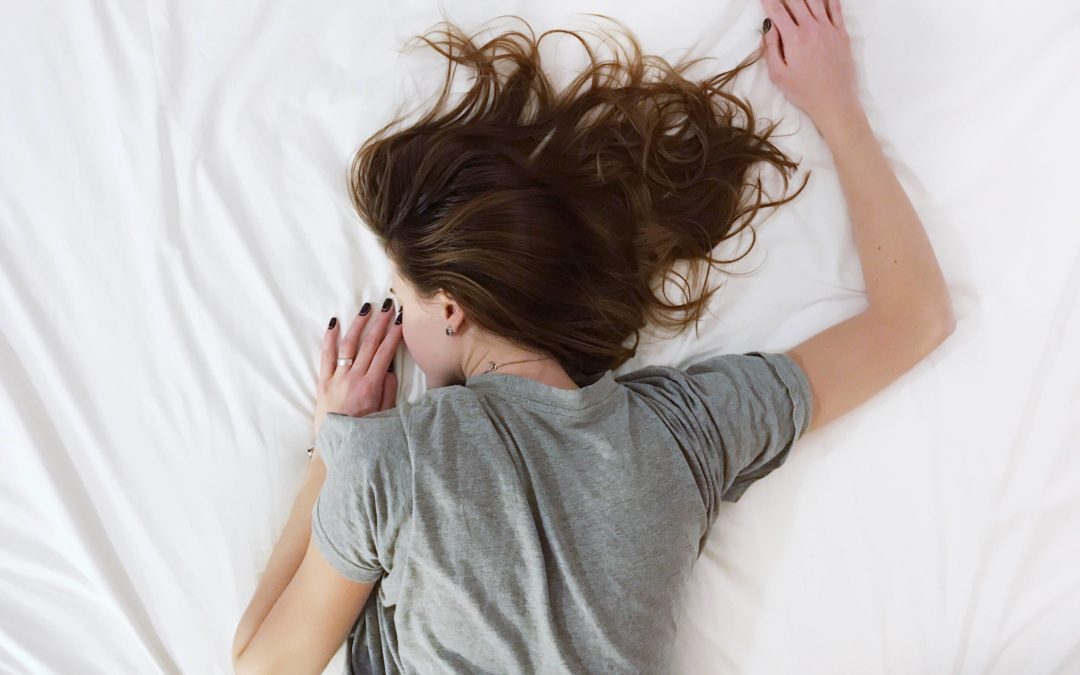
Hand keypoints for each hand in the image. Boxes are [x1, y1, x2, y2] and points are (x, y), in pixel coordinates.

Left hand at [313, 301, 402, 438]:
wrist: (336, 446)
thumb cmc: (363, 433)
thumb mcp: (384, 415)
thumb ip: (388, 391)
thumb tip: (391, 369)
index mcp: (370, 386)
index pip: (385, 353)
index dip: (394, 334)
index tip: (400, 320)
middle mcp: (353, 378)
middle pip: (369, 344)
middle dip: (380, 323)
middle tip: (387, 306)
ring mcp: (336, 378)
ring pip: (348, 345)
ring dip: (358, 325)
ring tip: (366, 309)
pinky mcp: (323, 382)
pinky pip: (326, 356)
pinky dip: (329, 338)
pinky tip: (334, 324)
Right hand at [761, 0, 860, 133]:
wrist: (835, 101)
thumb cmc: (804, 92)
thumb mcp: (778, 75)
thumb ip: (770, 48)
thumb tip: (769, 27)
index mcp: (794, 38)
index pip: (777, 11)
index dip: (768, 1)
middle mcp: (811, 27)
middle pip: (795, 1)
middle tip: (778, 0)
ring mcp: (829, 28)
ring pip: (815, 0)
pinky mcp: (841, 32)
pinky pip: (835, 7)